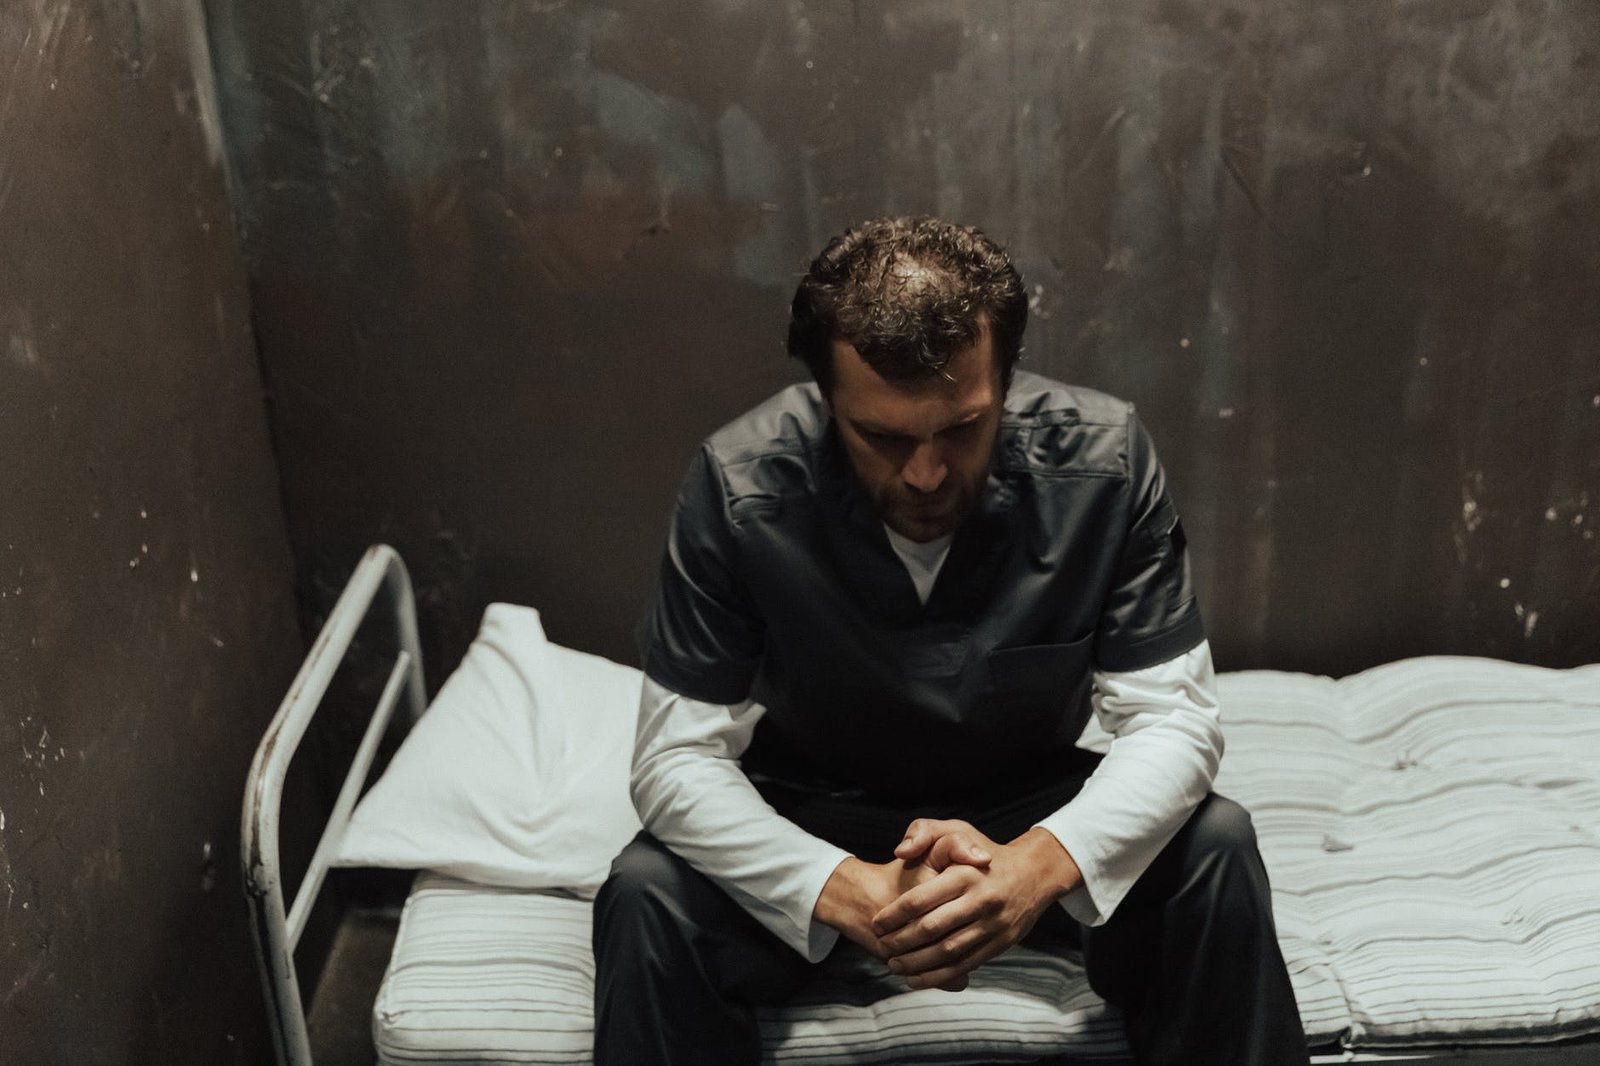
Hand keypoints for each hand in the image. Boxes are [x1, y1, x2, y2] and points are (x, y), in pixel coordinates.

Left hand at [871, 824, 1080, 990]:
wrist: (1033, 874)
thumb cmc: (985, 851)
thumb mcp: (957, 830)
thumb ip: (924, 831)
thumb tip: (900, 852)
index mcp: (965, 873)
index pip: (921, 898)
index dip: (895, 915)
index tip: (877, 923)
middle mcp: (980, 900)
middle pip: (932, 928)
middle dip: (901, 942)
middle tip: (882, 947)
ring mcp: (992, 924)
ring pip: (947, 951)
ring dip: (917, 963)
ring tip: (895, 965)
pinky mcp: (1000, 943)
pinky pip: (965, 964)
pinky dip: (939, 976)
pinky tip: (917, 979)